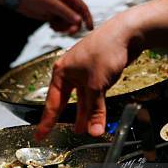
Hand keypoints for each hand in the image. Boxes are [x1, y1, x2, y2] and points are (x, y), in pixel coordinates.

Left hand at [17, 0, 92, 34]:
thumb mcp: (51, 4)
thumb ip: (65, 12)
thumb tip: (79, 21)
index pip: (82, 7)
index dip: (87, 18)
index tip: (89, 28)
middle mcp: (64, 3)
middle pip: (75, 17)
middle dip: (73, 26)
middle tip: (68, 32)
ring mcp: (58, 10)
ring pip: (67, 23)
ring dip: (63, 28)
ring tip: (54, 27)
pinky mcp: (51, 16)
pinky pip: (59, 24)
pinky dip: (57, 28)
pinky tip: (50, 26)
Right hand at [35, 12, 144, 139]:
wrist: (127, 32)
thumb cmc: (105, 49)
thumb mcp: (97, 85)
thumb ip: (95, 110)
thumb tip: (94, 131)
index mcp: (62, 72)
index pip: (52, 103)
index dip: (46, 121)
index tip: (40, 134)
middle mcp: (71, 72)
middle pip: (67, 101)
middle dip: (68, 117)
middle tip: (61, 132)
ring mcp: (85, 72)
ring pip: (83, 98)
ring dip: (85, 114)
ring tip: (83, 129)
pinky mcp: (98, 72)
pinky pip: (94, 93)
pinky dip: (95, 105)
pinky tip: (97, 115)